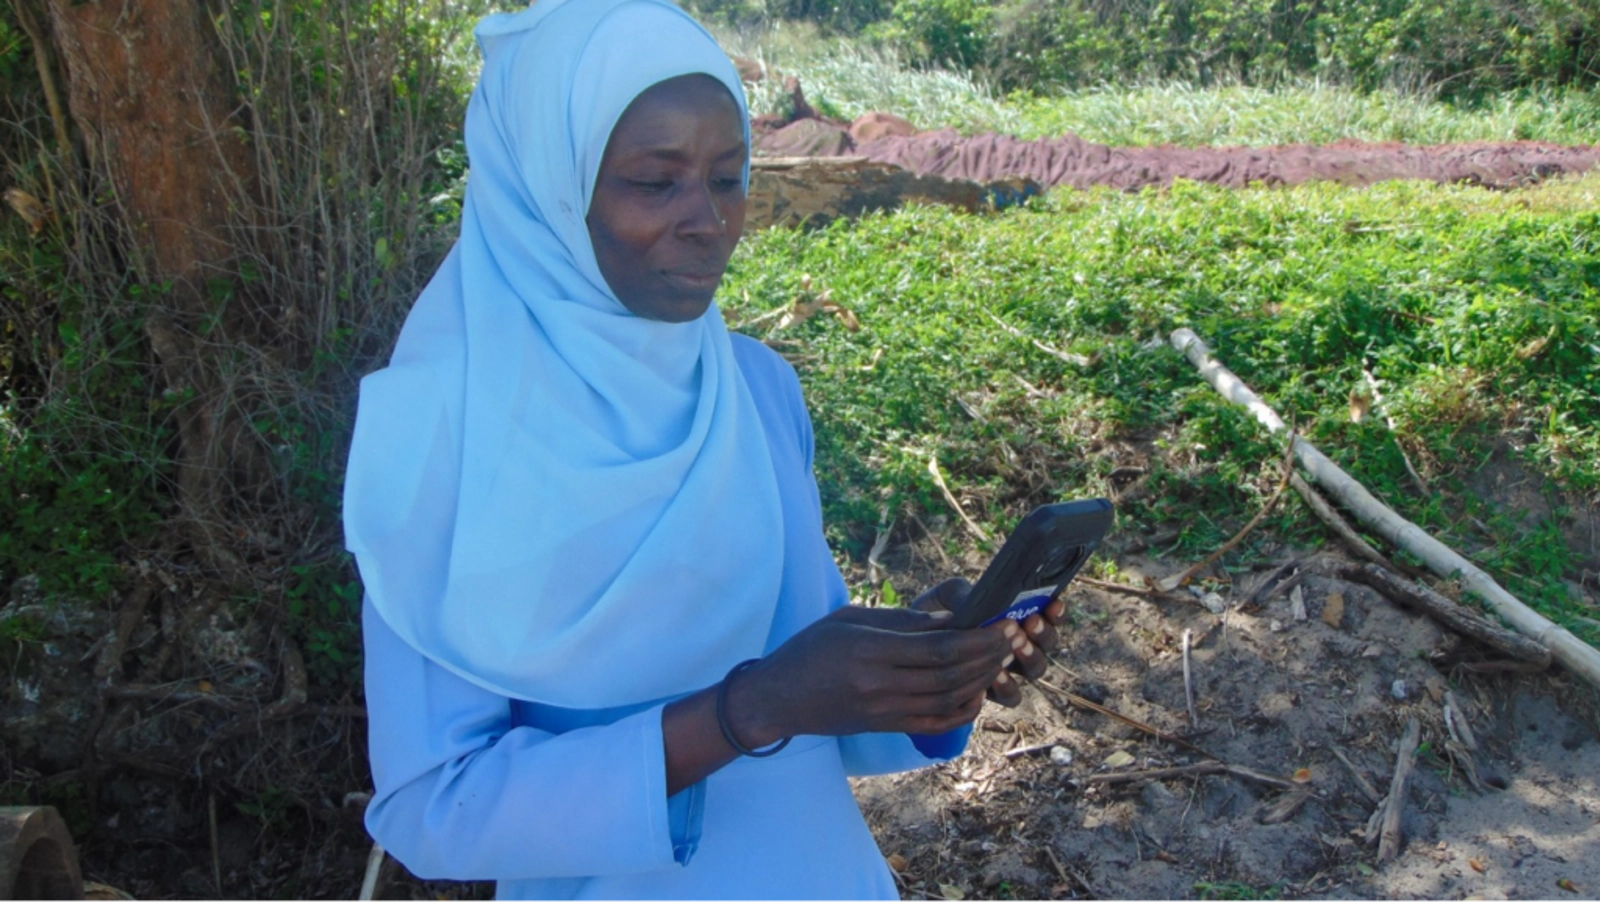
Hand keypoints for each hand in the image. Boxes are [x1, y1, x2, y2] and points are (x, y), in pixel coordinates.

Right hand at [724, 605, 1014, 743]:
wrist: (777, 699)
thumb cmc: (808, 650)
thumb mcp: (848, 621)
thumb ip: (899, 621)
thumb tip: (949, 621)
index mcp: (869, 652)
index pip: (938, 648)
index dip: (977, 638)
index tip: (1001, 624)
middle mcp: (879, 686)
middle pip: (950, 676)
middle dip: (988, 657)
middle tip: (1012, 639)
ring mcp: (884, 711)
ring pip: (948, 700)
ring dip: (981, 681)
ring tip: (1001, 661)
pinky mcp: (885, 727)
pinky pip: (934, 724)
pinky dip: (962, 711)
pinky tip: (978, 694)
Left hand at [910, 578, 1068, 707]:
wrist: (912, 648)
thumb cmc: (937, 615)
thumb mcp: (947, 597)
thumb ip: (963, 593)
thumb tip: (980, 600)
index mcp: (1016, 616)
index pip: (1047, 613)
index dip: (1056, 610)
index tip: (1053, 603)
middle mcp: (1019, 643)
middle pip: (1048, 642)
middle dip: (1043, 632)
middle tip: (1031, 621)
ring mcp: (1011, 669)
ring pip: (1037, 669)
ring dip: (1031, 657)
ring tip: (1018, 646)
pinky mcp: (995, 693)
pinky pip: (1012, 695)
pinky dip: (1008, 684)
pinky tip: (996, 674)